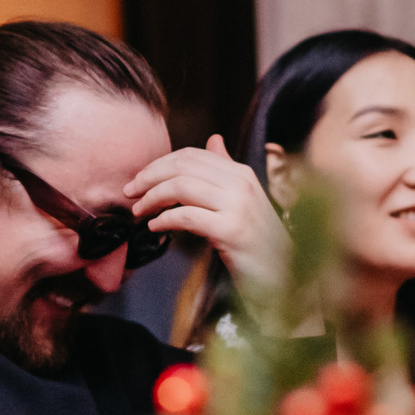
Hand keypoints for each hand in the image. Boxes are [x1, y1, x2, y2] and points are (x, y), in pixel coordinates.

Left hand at [124, 135, 284, 281]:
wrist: (284, 275)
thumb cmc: (257, 240)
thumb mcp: (242, 200)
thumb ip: (224, 170)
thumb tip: (213, 139)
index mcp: (241, 173)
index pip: (190, 155)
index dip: (158, 165)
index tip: (138, 180)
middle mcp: (241, 184)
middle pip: (182, 166)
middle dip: (148, 178)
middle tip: (130, 194)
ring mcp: (238, 206)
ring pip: (181, 187)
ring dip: (152, 198)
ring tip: (139, 212)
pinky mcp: (232, 231)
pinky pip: (186, 216)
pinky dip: (164, 220)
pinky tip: (155, 228)